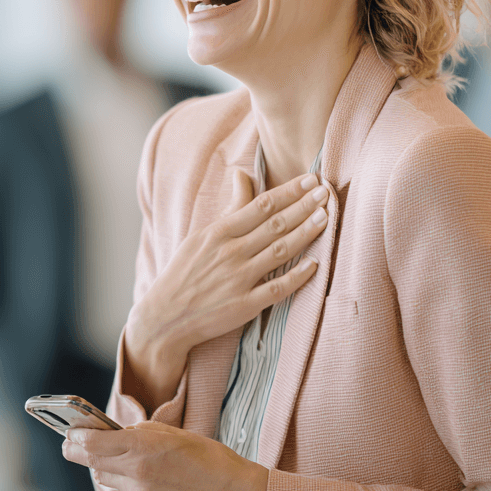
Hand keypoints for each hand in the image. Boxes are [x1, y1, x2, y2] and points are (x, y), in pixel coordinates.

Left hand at [62, 422, 268, 490]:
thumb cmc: (210, 458)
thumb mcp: (175, 433)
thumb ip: (142, 433)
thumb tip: (118, 434)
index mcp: (143, 446)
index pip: (93, 442)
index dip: (76, 436)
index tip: (70, 431)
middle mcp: (136, 472)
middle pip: (91, 462)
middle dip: (78, 451)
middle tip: (71, 444)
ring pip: (103, 479)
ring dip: (101, 467)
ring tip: (110, 457)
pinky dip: (116, 487)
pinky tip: (128, 479)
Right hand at [124, 170, 329, 409]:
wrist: (165, 317)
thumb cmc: (185, 271)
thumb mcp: (202, 234)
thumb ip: (230, 207)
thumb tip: (242, 173)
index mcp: (219, 232)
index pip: (261, 205)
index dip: (289, 191)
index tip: (310, 179)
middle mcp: (230, 253)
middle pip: (275, 224)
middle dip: (303, 207)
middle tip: (325, 192)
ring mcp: (238, 280)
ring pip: (279, 252)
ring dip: (305, 234)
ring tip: (326, 218)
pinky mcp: (244, 306)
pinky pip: (276, 288)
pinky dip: (296, 277)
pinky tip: (314, 265)